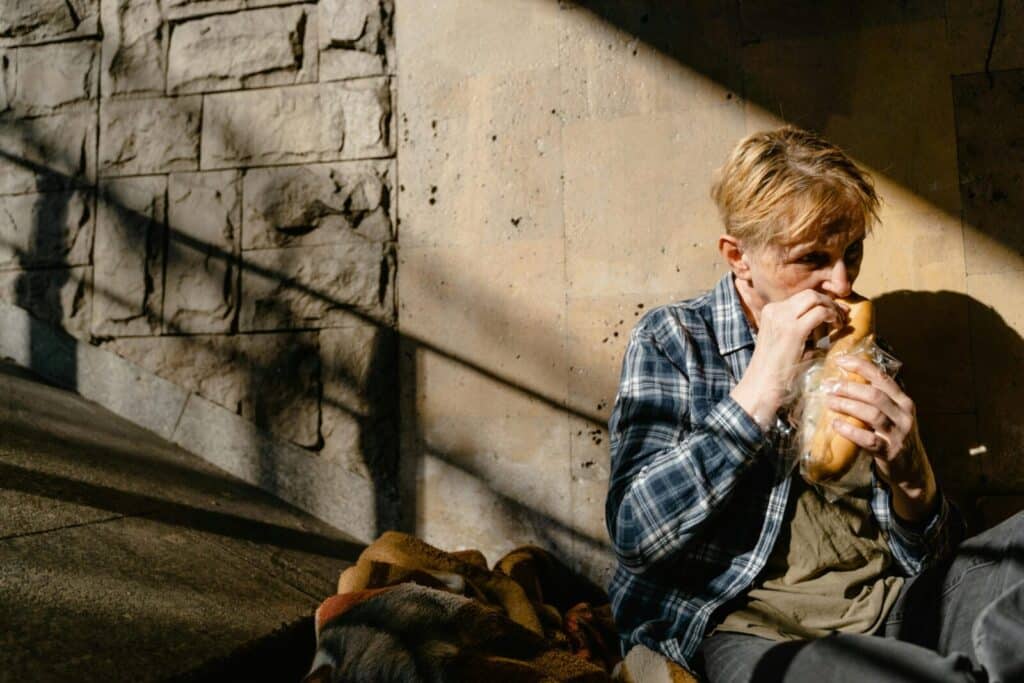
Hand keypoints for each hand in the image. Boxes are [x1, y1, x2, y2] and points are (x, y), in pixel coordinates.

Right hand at [732, 290, 848, 427]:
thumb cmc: (775, 369)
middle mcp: (775, 310)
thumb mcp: (786, 341)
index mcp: (771, 311)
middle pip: (809, 294)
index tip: (835, 312)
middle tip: (842, 314)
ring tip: (840, 321)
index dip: (821, 302)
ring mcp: (782, 318)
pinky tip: (838, 327)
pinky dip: (832, 317)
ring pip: (815, 298)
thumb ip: (801, 327)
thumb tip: (825, 320)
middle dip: (829, 301)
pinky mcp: (793, 330)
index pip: (801, 298)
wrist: (762, 385)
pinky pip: (820, 312)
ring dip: (832, 307)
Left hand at [826, 355, 937, 520]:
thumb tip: (845, 379)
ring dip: (847, 406)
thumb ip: (878, 399)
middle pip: (875, 395)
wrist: (911, 469)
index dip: (861, 366)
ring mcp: (899, 434)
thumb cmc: (894, 436)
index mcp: (903, 401)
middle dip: (849, 388)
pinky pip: (869, 439)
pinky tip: (836, 425)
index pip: (882, 378)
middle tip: (829, 386)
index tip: (840, 360)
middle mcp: (904, 415)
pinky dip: (850, 431)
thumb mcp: (893, 414)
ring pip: (872, 414)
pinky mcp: (890, 452)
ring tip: (829, 402)